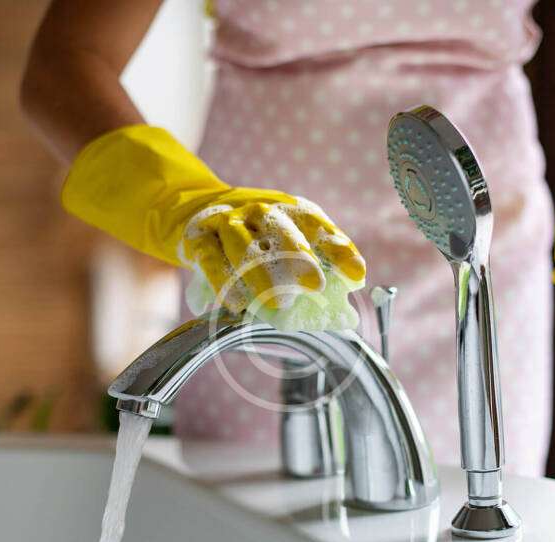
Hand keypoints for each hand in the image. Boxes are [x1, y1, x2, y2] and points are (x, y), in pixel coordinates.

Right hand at [181, 189, 364, 311]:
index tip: (356, 275)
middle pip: (280, 229)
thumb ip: (315, 273)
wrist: (198, 209)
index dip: (339, 249)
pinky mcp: (199, 239)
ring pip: (242, 244)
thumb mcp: (287, 240)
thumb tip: (347, 319)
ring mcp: (228, 222)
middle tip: (316, 285)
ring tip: (278, 304)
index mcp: (291, 210)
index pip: (319, 226)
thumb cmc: (256, 235)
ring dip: (261, 273)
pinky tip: (236, 305)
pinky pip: (210, 260)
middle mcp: (261, 210)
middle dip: (299, 257)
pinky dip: (222, 282)